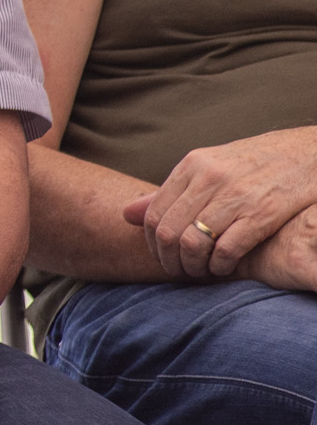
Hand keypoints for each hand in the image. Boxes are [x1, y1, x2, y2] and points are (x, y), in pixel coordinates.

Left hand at [121, 127, 316, 278]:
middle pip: (169, 233)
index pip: (154, 214)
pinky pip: (226, 250)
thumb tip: (126, 214)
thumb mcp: (209, 166)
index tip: (162, 256)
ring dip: (193, 267)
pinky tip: (223, 268)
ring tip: (200, 271)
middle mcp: (210, 178)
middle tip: (179, 271)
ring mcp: (236, 196)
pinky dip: (220, 266)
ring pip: (194, 244)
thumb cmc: (255, 163)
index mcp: (193, 165)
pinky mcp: (262, 213)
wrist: (308, 153)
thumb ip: (171, 191)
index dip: (153, 244)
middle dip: (169, 260)